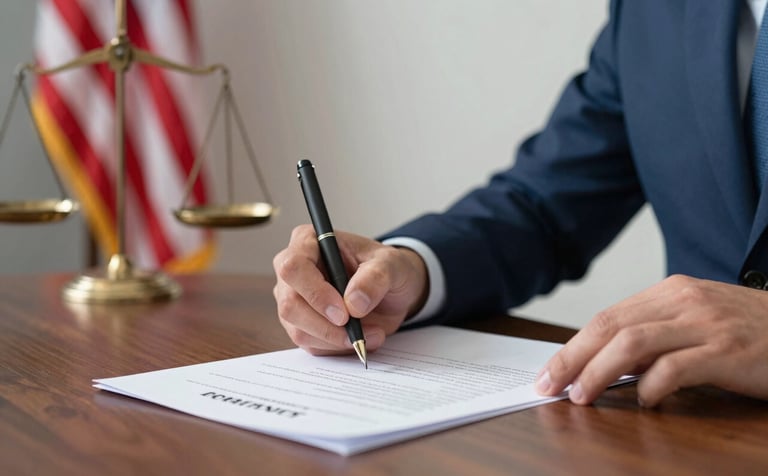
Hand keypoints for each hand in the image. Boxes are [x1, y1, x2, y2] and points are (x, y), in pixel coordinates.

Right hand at [273, 225, 428, 354]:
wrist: (392, 292)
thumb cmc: (386, 268)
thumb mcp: (392, 265)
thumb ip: (375, 278)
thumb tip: (353, 303)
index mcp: (308, 242)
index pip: (293, 267)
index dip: (315, 292)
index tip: (344, 312)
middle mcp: (293, 271)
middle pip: (290, 304)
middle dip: (325, 325)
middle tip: (356, 331)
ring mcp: (294, 300)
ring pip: (298, 330)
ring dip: (336, 340)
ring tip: (372, 333)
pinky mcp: (301, 325)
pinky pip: (311, 345)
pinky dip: (338, 347)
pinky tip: (361, 337)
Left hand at [535, 275, 767, 406]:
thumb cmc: (750, 331)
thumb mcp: (697, 321)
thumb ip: (656, 335)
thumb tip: (606, 364)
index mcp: (670, 291)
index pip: (606, 316)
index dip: (572, 345)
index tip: (549, 371)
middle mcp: (683, 300)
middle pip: (610, 326)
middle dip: (572, 357)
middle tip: (549, 385)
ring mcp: (706, 323)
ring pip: (633, 342)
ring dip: (599, 372)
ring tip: (581, 396)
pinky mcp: (728, 351)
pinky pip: (676, 368)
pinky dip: (652, 386)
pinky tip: (645, 401)